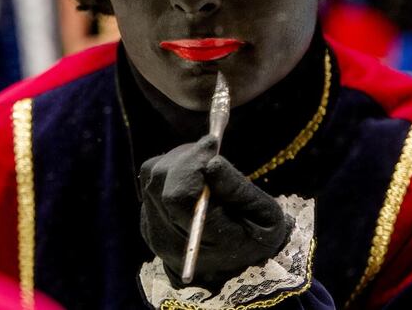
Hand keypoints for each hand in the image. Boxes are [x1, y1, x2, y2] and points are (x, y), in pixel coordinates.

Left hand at [139, 135, 292, 291]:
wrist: (235, 267)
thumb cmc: (257, 237)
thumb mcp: (265, 217)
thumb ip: (238, 190)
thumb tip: (211, 161)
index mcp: (201, 245)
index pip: (177, 197)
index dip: (191, 166)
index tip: (212, 143)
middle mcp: (168, 242)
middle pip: (160, 183)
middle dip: (186, 159)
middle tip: (211, 147)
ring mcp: (152, 232)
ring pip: (152, 177)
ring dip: (178, 160)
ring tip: (204, 162)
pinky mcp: (146, 221)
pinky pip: (149, 182)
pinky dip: (169, 168)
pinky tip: (191, 173)